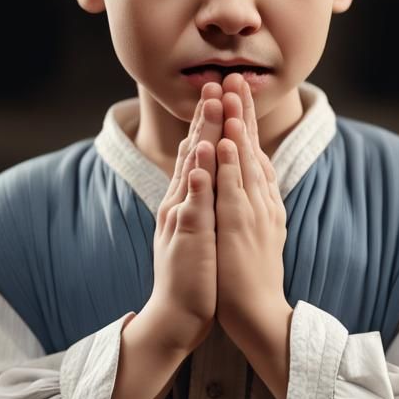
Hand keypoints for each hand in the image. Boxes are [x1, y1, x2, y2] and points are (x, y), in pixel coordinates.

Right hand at [145, 83, 224, 354]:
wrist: (177, 315)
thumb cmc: (194, 274)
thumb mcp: (198, 228)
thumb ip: (201, 200)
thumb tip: (209, 174)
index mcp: (187, 200)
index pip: (200, 152)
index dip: (210, 122)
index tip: (221, 92)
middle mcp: (180, 203)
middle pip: (195, 152)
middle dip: (205, 117)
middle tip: (214, 83)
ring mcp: (181, 219)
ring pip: (193, 171)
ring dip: (202, 137)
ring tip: (210, 107)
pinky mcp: (185, 239)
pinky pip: (192, 206)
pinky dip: (198, 182)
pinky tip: (203, 161)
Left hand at [214, 73, 289, 350]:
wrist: (257, 314)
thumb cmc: (250, 278)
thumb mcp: (254, 233)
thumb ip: (252, 205)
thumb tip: (250, 182)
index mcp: (261, 202)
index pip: (252, 153)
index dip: (244, 122)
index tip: (238, 92)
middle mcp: (260, 202)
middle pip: (251, 148)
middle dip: (243, 112)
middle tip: (237, 77)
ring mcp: (252, 212)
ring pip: (244, 161)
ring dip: (238, 126)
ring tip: (232, 93)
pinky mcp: (242, 227)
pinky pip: (235, 188)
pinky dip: (232, 162)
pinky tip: (228, 139)